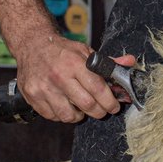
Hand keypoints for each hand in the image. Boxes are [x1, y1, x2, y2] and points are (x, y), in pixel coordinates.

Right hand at [16, 34, 136, 122]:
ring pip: (69, 116)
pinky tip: (65, 105)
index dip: (110, 102)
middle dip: (99, 112)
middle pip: (86, 105)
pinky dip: (62, 115)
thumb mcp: (85, 51)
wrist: (32, 45)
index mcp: (75, 63)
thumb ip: (107, 62)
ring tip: (81, 107)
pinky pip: (53, 116)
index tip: (114, 107)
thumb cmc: (62, 50)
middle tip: (101, 110)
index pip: (98, 89)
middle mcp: (59, 76)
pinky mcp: (33, 97)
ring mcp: (44, 88)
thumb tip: (130, 62)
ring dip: (80, 115)